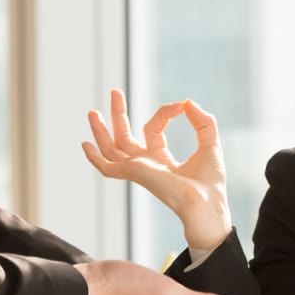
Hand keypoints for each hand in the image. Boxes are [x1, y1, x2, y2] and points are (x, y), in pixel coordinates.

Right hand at [83, 88, 231, 250]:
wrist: (206, 203)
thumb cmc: (210, 183)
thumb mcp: (210, 144)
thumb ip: (203, 122)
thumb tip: (188, 103)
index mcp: (161, 160)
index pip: (153, 129)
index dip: (165, 112)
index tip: (181, 105)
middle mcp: (146, 165)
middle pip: (125, 137)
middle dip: (118, 114)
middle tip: (115, 92)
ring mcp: (138, 170)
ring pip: (112, 149)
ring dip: (101, 130)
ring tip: (92, 111)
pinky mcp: (134, 173)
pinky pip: (108, 168)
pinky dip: (95, 158)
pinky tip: (85, 144)